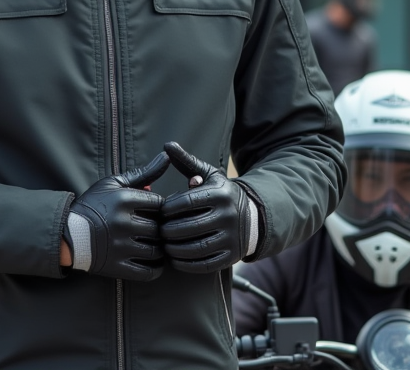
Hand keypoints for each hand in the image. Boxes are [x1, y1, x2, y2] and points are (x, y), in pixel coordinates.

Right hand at [67, 152, 170, 281]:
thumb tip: (167, 157)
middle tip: (160, 228)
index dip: (164, 208)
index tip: (159, 211)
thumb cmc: (94, 205)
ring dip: (161, 248)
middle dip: (162, 228)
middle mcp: (123, 223)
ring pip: (157, 250)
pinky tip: (154, 261)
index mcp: (124, 200)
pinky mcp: (118, 267)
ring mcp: (120, 247)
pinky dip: (157, 268)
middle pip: (160, 227)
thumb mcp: (114, 184)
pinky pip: (149, 272)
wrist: (68, 233)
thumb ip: (143, 173)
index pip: (161, 204)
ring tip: (157, 243)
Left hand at [160, 142, 255, 272]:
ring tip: (164, 245)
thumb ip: (187, 161)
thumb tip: (167, 145)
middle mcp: (227, 216)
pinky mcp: (231, 256)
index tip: (159, 212)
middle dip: (168, 231)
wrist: (252, 217)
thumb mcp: (209, 175)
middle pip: (189, 227)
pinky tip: (176, 259)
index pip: (186, 202)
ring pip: (196, 248)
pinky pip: (205, 264)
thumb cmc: (222, 194)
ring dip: (175, 249)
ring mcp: (230, 238)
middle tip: (157, 231)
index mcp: (220, 194)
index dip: (168, 209)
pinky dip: (186, 264)